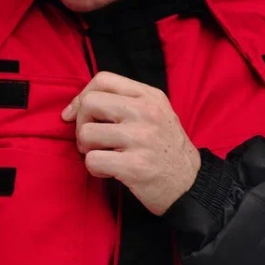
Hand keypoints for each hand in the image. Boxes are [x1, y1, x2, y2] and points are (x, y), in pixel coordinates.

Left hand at [61, 71, 200, 215]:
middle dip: (80, 124)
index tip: (74, 115)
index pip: (103, 80)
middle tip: (91, 141)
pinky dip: (95, 169)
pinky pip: (92, 160)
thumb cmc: (165, 150)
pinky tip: (109, 172)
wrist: (190, 185)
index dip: (81, 97)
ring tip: (103, 156)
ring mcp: (141, 138)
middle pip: (90, 103)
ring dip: (87, 149)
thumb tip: (77, 105)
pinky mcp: (135, 166)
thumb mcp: (156, 114)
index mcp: (150, 96)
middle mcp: (146, 113)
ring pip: (86, 133)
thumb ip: (125, 102)